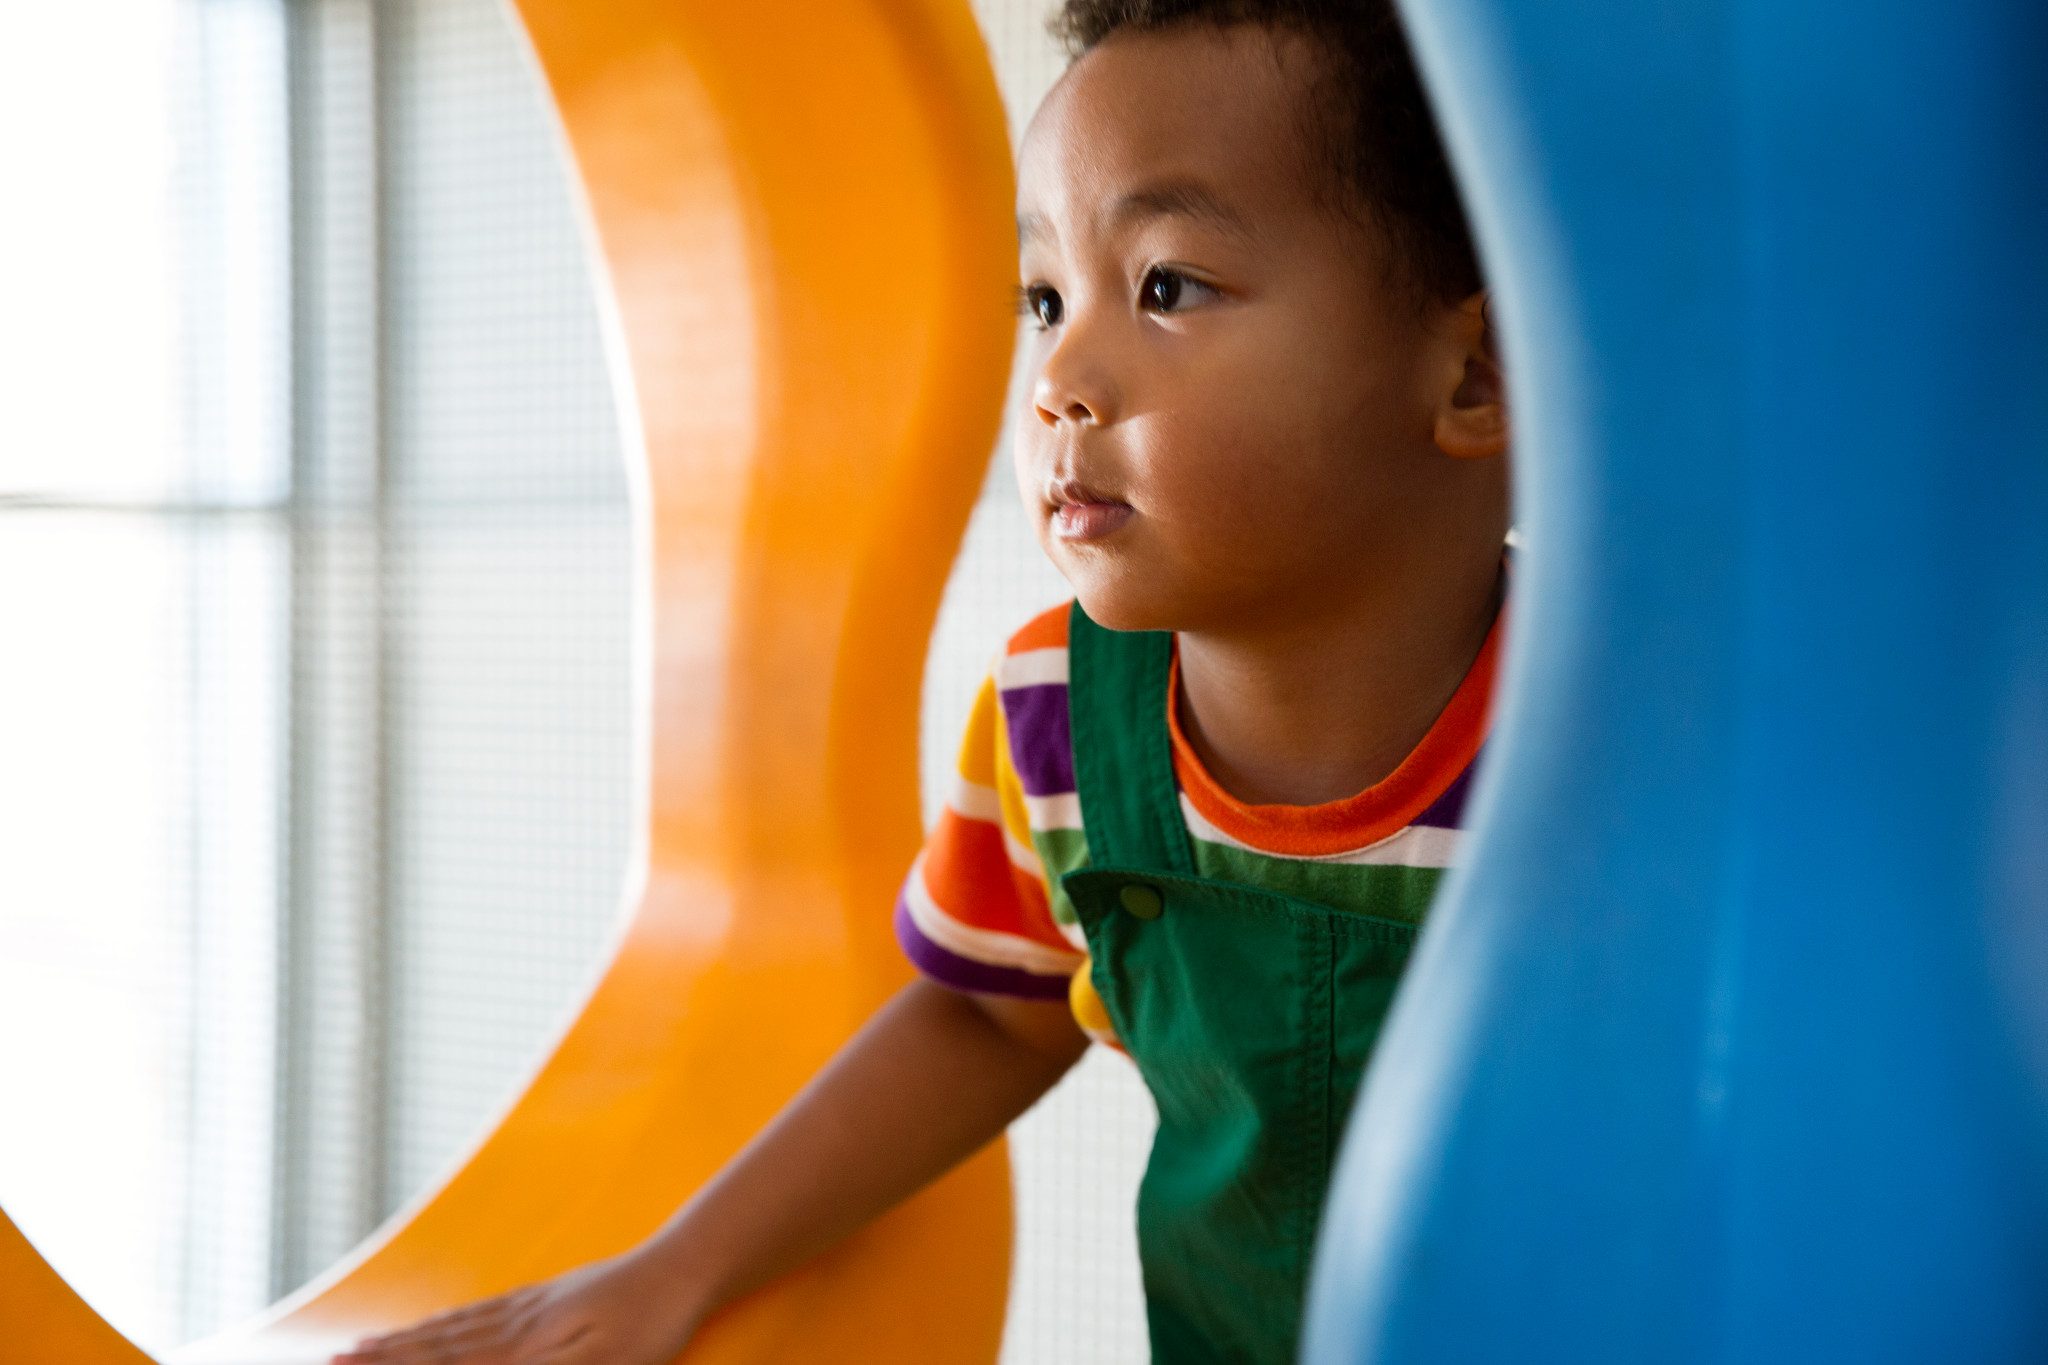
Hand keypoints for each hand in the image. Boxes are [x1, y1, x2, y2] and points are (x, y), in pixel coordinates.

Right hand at [330, 1245, 708, 1364]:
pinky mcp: (549, 1298)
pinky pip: (482, 1315)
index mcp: (522, 1350)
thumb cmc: (649, 1327)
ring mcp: (530, 1309)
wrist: (684, 1268)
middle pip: (435, 1348)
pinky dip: (445, 1325)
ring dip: (403, 1342)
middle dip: (379, 1359)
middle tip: (328, 1362)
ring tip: (360, 1347)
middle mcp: (515, 1327)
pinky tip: (436, 1325)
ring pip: (452, 1330)